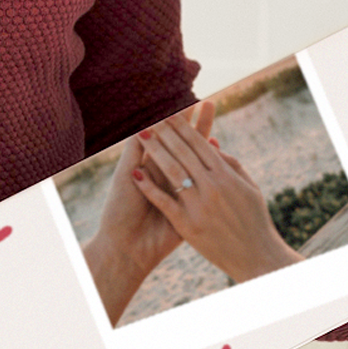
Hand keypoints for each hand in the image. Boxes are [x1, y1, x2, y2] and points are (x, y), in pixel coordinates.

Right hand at [83, 99, 214, 323]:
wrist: (131, 249)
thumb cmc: (159, 238)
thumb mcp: (186, 215)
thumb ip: (201, 194)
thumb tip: (220, 173)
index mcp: (175, 178)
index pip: (193, 148)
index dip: (202, 130)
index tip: (212, 108)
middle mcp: (159, 169)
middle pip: (177, 138)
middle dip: (189, 119)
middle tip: (203, 99)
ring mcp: (143, 169)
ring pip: (156, 137)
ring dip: (165, 119)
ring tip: (177, 100)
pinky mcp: (127, 173)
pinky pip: (133, 147)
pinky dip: (140, 131)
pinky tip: (147, 114)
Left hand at [131, 118, 303, 286]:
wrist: (256, 258)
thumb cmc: (255, 221)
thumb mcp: (250, 190)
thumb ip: (233, 166)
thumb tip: (211, 143)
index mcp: (226, 175)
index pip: (199, 144)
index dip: (182, 126)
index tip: (168, 112)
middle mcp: (212, 186)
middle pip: (183, 152)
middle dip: (165, 132)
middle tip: (150, 116)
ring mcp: (198, 206)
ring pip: (172, 171)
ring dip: (155, 151)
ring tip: (141, 135)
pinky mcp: (187, 225)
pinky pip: (165, 202)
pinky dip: (149, 188)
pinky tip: (136, 174)